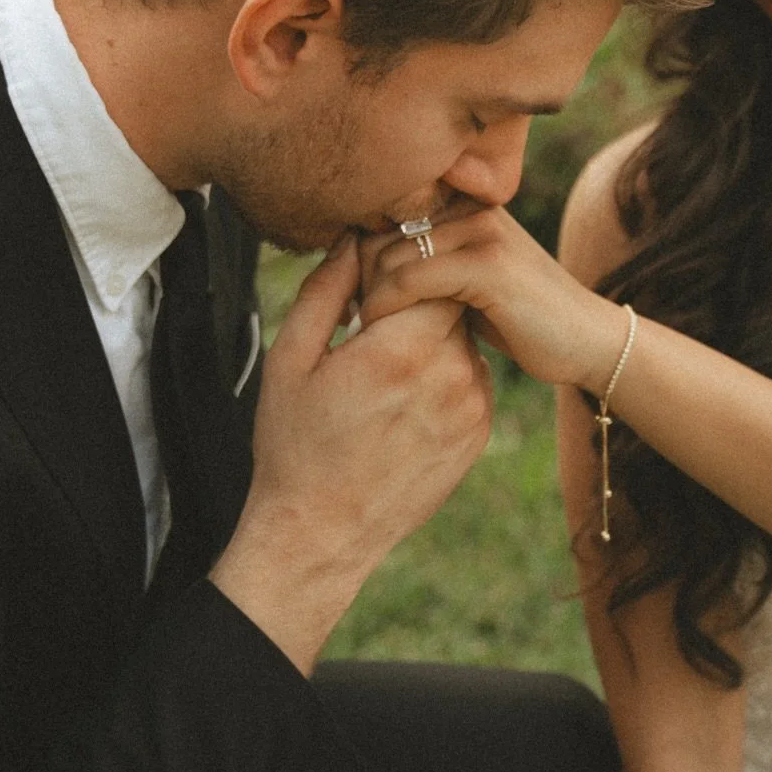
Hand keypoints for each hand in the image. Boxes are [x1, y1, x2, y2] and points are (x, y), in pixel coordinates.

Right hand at [212, 235, 491, 667]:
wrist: (320, 534)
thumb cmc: (294, 444)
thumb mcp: (291, 358)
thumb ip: (327, 288)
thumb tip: (354, 237)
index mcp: (401, 348)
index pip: (431, 269)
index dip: (402, 268)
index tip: (368, 288)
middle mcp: (451, 374)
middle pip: (451, 300)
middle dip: (417, 301)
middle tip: (372, 325)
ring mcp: (472, 407)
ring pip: (463, 339)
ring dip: (432, 338)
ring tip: (384, 370)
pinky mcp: (479, 433)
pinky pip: (470, 377)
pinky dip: (443, 375)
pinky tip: (400, 401)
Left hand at [359, 206, 629, 390]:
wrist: (586, 341)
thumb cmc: (520, 318)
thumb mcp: (466, 281)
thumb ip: (425, 261)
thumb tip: (354, 264)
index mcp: (465, 201)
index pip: (381, 213)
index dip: (356, 257)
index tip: (350, 296)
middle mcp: (473, 205)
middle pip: (377, 233)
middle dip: (357, 279)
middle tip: (353, 317)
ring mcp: (483, 230)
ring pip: (387, 256)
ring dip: (367, 297)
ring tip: (362, 327)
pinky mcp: (488, 264)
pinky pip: (409, 279)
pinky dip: (384, 307)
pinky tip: (378, 331)